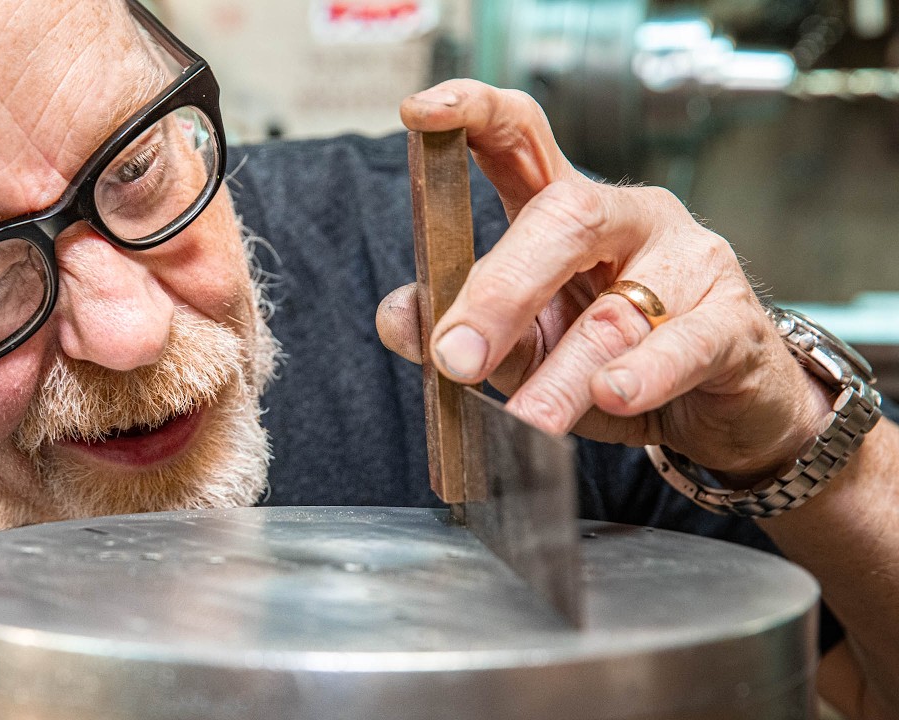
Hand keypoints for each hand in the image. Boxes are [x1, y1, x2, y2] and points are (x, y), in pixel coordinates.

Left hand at [377, 79, 830, 479]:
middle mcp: (629, 217)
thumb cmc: (610, 365)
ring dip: (563, 371)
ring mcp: (689, 262)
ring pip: (615, 309)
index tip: (421, 114)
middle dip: (502, 289)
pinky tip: (613, 394)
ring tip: (528, 416)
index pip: (521, 137)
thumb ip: (465, 329)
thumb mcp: (524, 349)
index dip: (473, 115)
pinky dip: (644, 373)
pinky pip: (686, 344)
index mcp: (566, 210)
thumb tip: (399, 316)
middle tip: (456, 356)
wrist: (719, 410)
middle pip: (564, 216)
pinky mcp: (733, 322)